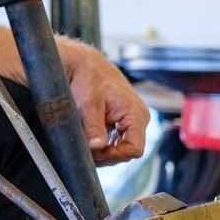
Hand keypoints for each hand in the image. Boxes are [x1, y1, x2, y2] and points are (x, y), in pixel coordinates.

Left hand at [57, 37, 148, 164]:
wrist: (83, 64)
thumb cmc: (88, 77)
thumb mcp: (88, 103)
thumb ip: (94, 126)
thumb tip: (97, 147)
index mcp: (136, 114)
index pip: (134, 149)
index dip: (114, 156)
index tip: (95, 153)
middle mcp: (137, 118)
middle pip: (126, 151)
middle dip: (105, 154)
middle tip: (84, 149)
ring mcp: (129, 121)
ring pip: (118, 148)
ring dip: (101, 149)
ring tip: (84, 140)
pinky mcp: (119, 121)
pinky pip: (112, 140)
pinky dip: (98, 142)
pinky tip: (86, 135)